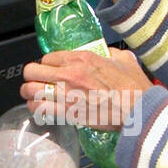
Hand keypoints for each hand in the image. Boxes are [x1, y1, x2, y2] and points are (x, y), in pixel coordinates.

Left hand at [20, 47, 153, 131]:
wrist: (138, 111)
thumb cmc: (134, 87)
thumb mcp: (124, 59)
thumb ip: (110, 53)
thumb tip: (105, 53)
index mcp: (82, 58)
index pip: (48, 57)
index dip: (47, 64)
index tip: (51, 70)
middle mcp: (69, 74)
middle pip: (32, 71)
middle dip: (31, 76)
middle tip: (36, 81)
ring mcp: (66, 95)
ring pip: (30, 90)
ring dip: (30, 93)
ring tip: (33, 95)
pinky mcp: (68, 114)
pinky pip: (39, 109)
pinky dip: (36, 109)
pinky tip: (40, 109)